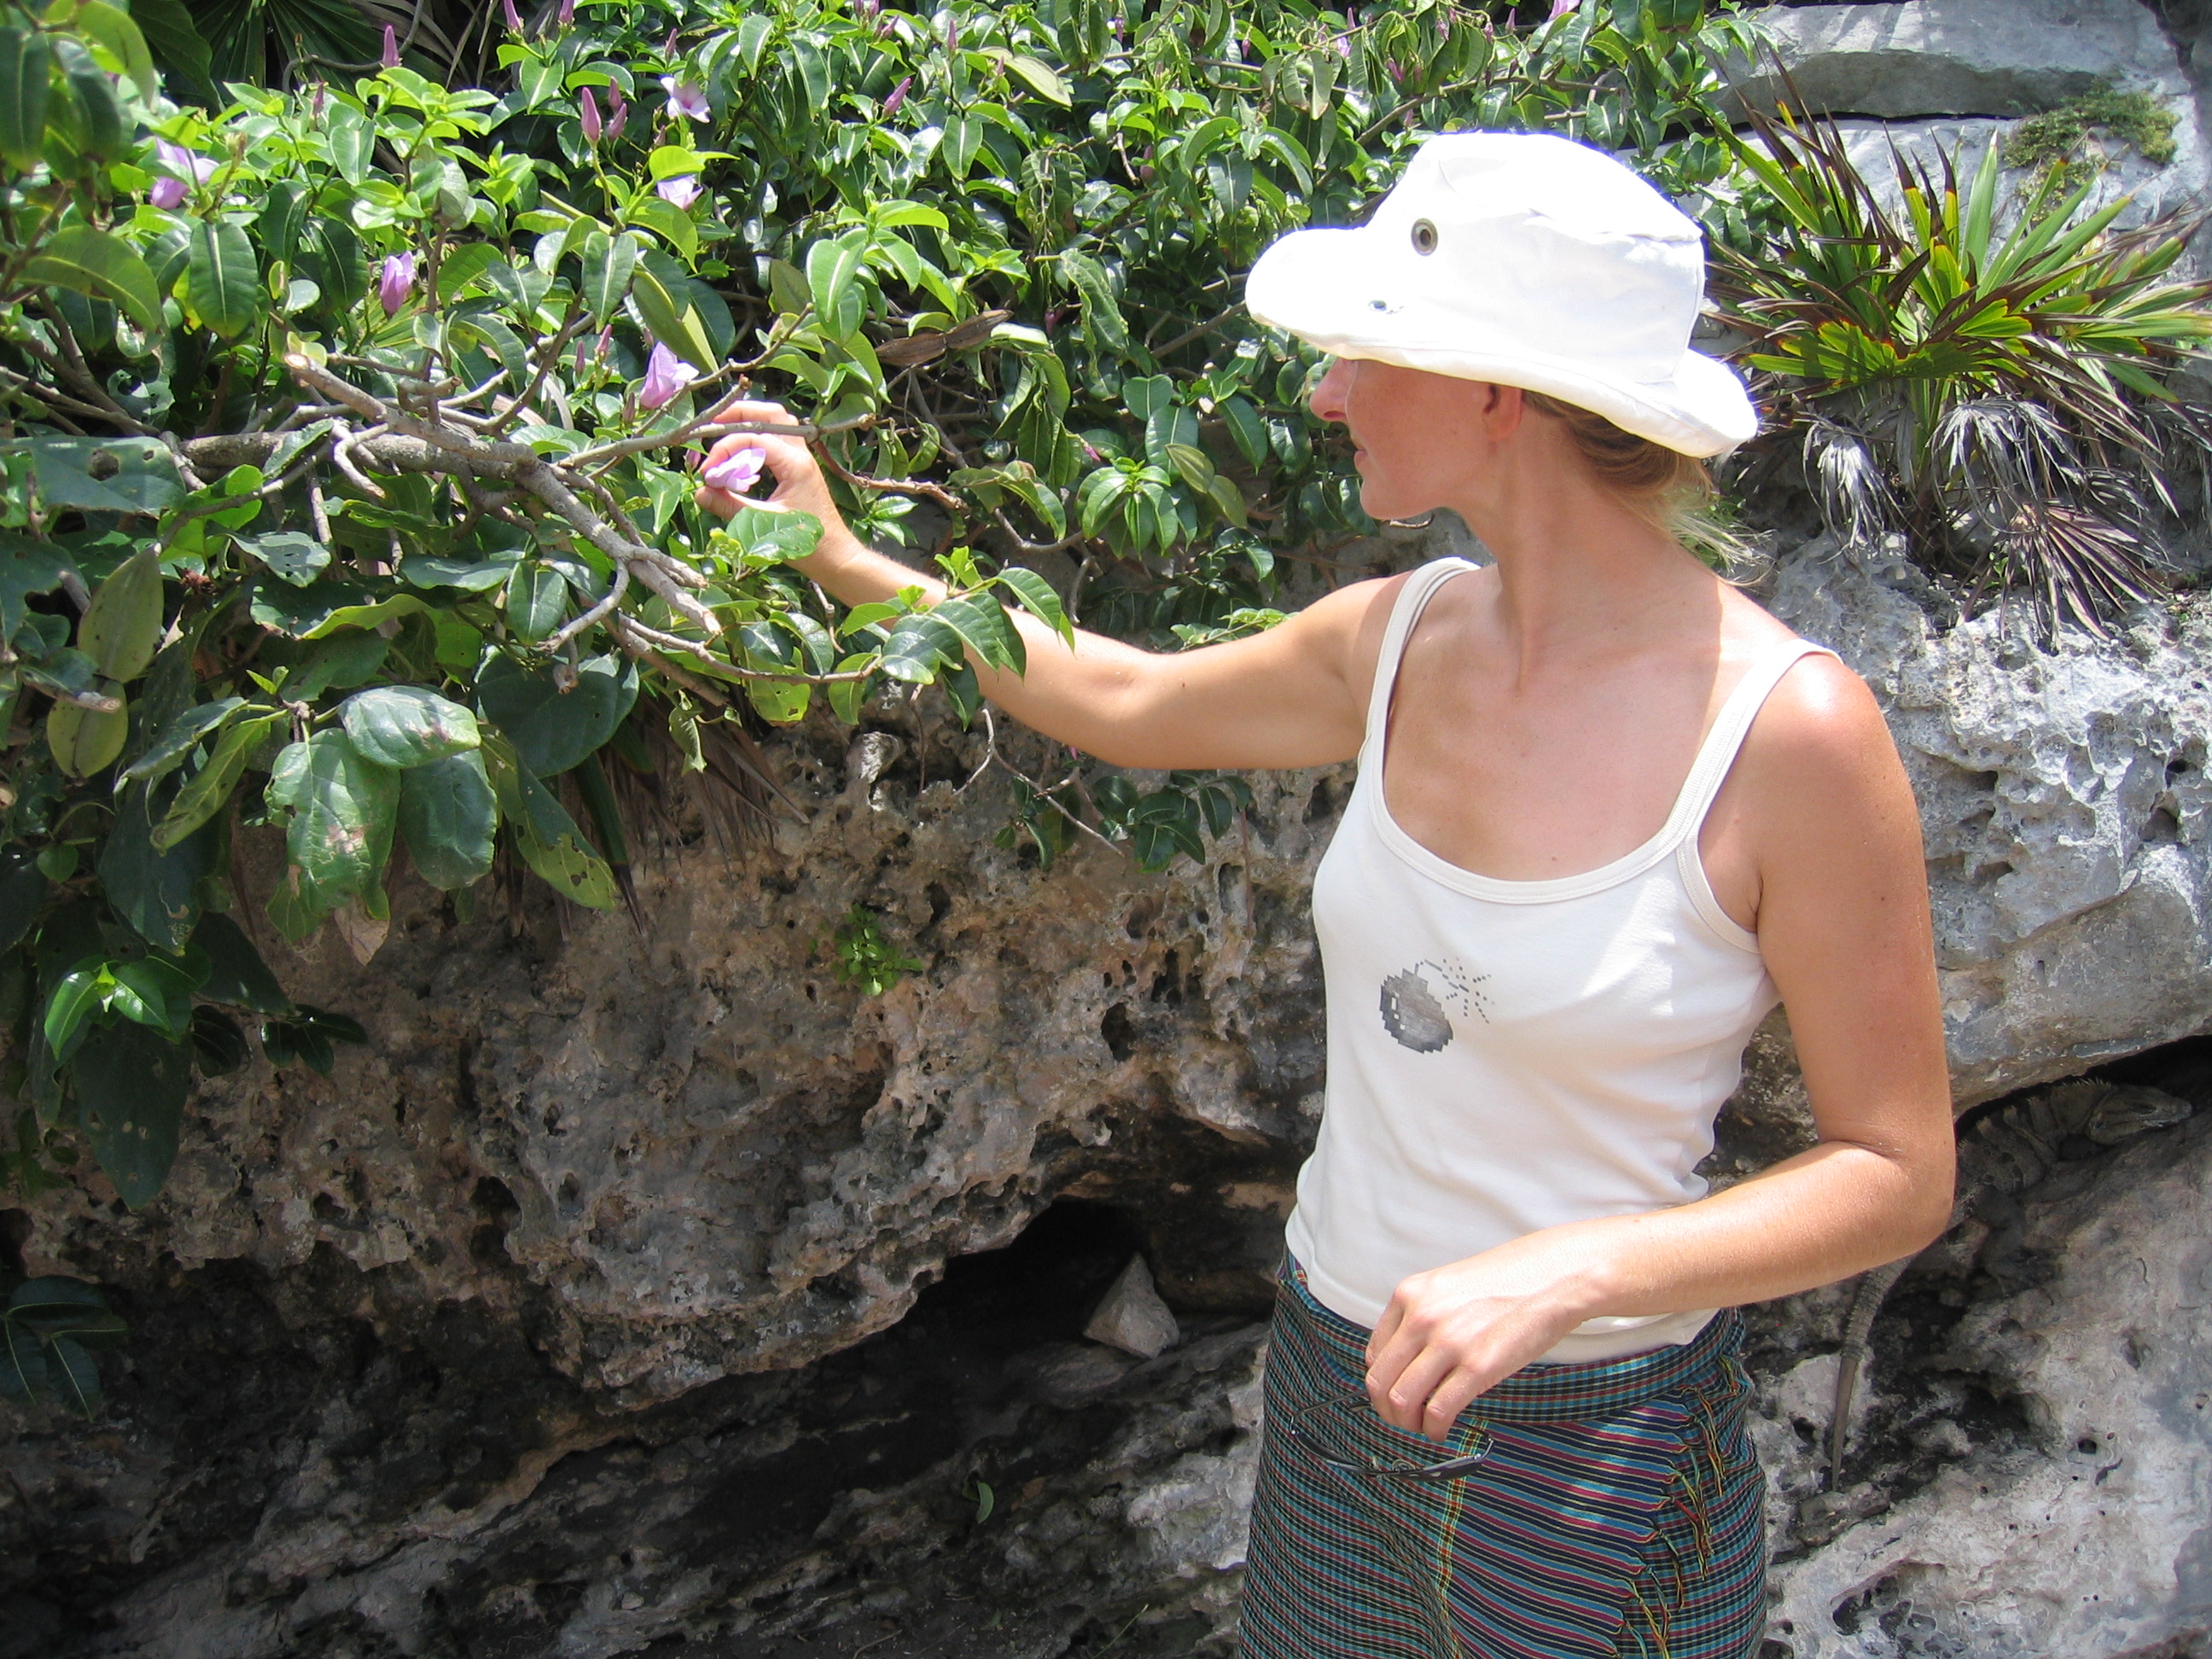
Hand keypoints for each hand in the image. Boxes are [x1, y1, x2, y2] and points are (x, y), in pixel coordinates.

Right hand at [692, 397, 849, 549]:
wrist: (836, 556)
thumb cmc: (808, 543)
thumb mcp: (763, 524)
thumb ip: (730, 506)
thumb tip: (700, 492)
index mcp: (796, 464)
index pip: (755, 438)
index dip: (725, 449)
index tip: (707, 471)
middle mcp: (801, 455)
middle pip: (771, 414)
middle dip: (739, 414)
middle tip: (711, 425)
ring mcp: (803, 458)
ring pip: (778, 422)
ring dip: (751, 421)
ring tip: (723, 431)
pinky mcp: (800, 467)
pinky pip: (779, 439)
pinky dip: (759, 438)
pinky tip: (742, 454)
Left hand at [1362, 1234, 1605, 1439]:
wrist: (1553, 1275)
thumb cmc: (1507, 1280)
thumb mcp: (1447, 1286)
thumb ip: (1422, 1316)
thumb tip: (1408, 1360)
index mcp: (1409, 1294)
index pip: (1374, 1354)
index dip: (1382, 1383)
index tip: (1394, 1395)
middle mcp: (1421, 1317)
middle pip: (1380, 1381)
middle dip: (1387, 1410)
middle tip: (1403, 1420)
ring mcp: (1448, 1342)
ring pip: (1402, 1399)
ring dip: (1408, 1424)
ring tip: (1424, 1427)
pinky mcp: (1478, 1366)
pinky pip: (1438, 1411)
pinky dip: (1434, 1429)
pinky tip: (1442, 1430)